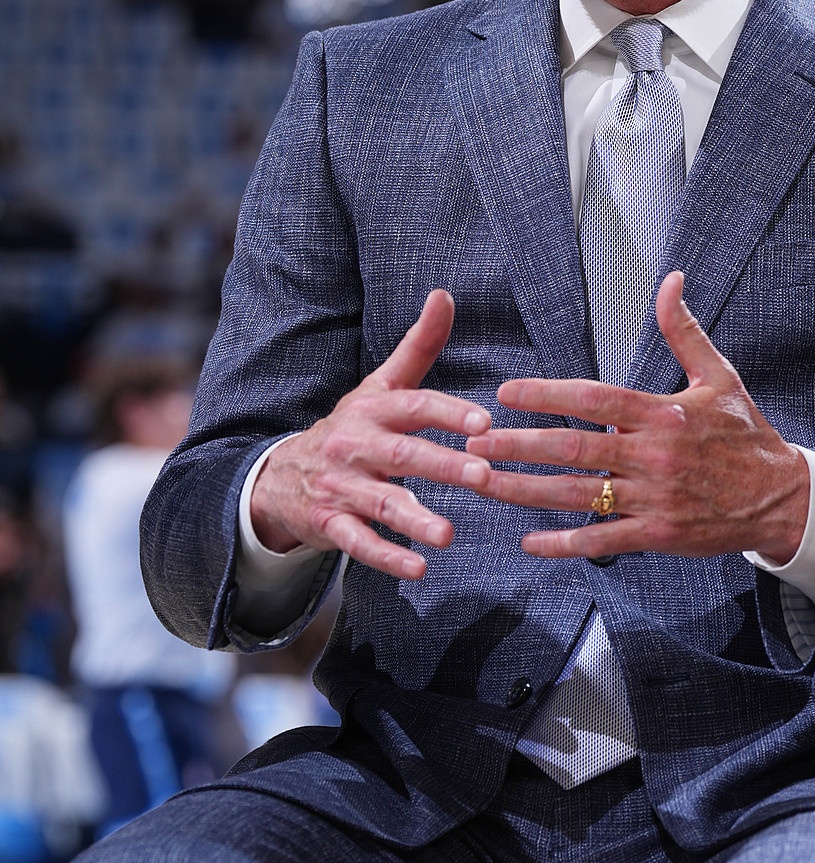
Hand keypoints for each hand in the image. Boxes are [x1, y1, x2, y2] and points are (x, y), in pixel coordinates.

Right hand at [249, 290, 492, 579]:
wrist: (280, 474)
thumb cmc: (352, 426)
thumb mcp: (380, 384)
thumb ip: (419, 344)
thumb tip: (444, 294)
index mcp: (374, 409)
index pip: (414, 405)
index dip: (448, 412)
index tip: (485, 422)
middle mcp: (356, 444)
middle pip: (403, 454)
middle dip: (442, 464)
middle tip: (482, 475)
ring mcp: (341, 486)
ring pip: (380, 502)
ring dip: (414, 519)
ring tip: (449, 535)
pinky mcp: (331, 523)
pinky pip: (358, 543)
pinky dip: (386, 557)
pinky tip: (418, 568)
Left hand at [465, 272, 809, 563]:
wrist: (781, 498)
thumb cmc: (745, 433)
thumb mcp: (719, 375)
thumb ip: (684, 330)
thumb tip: (670, 280)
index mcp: (663, 414)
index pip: (594, 399)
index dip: (546, 395)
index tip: (505, 394)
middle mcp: (653, 456)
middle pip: (574, 448)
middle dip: (519, 446)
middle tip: (474, 443)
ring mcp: (654, 498)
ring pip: (579, 495)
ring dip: (526, 491)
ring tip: (484, 484)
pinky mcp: (658, 534)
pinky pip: (604, 540)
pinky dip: (565, 542)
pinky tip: (529, 540)